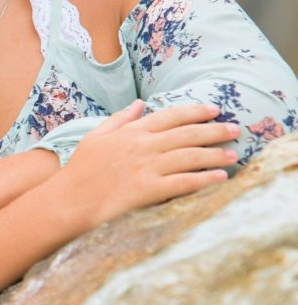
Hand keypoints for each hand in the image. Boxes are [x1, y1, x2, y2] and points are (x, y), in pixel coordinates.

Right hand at [58, 99, 240, 227]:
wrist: (68, 200)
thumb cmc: (80, 170)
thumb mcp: (96, 136)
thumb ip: (121, 119)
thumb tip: (140, 104)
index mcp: (132, 132)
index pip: (171, 116)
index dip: (196, 111)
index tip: (215, 110)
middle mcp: (143, 147)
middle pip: (187, 134)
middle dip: (215, 130)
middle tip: (236, 129)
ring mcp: (147, 168)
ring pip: (190, 156)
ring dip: (215, 154)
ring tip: (232, 153)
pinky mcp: (149, 190)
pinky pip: (184, 182)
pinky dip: (205, 179)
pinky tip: (220, 177)